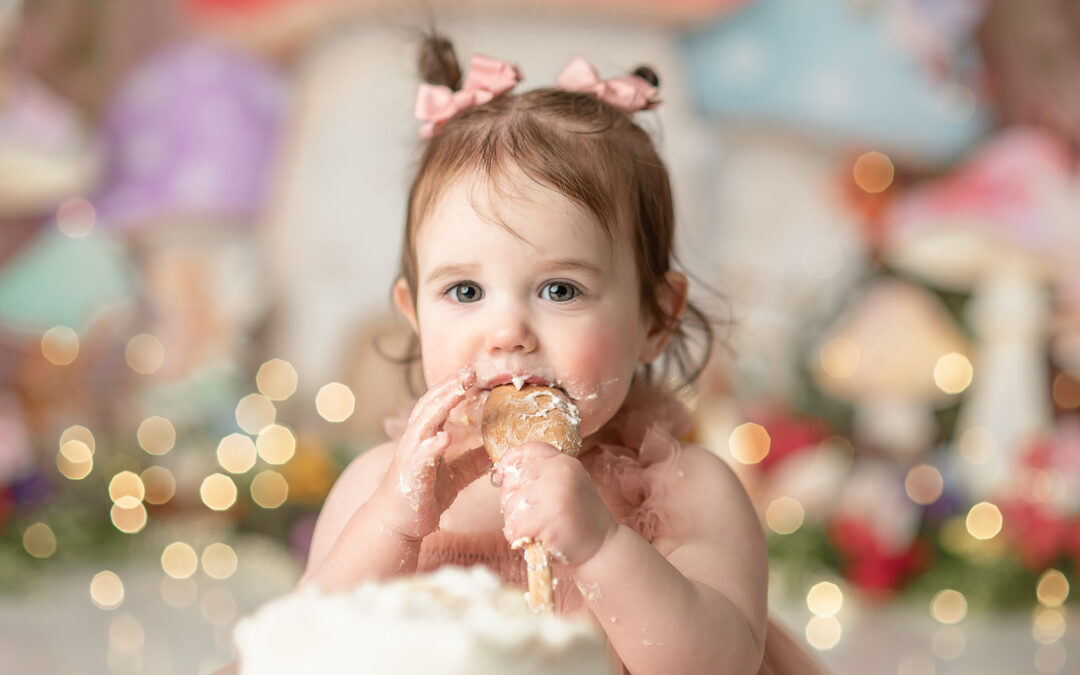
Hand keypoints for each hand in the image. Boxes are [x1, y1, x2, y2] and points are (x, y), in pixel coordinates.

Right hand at [373, 368, 491, 539]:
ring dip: (441, 405)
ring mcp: (411, 456)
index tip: (472, 373)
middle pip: (430, 404)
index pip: (438, 403)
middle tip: (470, 371)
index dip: (453, 387)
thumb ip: (473, 460)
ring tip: (459, 390)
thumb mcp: (456, 475)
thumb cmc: (424, 495)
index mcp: (425, 436)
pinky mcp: (411, 476)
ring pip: (424, 423)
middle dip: (449, 386)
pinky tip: (445, 437)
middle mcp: (415, 440)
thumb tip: (497, 448)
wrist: (397, 523)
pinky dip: (432, 445)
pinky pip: (421, 457)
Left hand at [495, 442, 617, 567]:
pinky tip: (531, 540)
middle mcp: (560, 473)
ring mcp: (555, 494)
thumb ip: (542, 475)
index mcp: (564, 462)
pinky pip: (515, 526)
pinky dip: (517, 537)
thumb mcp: (567, 486)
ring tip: (534, 530)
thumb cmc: (578, 519)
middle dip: (511, 500)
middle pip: (513, 480)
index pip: (528, 450)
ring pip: (510, 505)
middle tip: (528, 516)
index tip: (501, 474)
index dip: (510, 460)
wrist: (603, 547)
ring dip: (514, 522)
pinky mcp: (549, 518)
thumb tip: (502, 474)